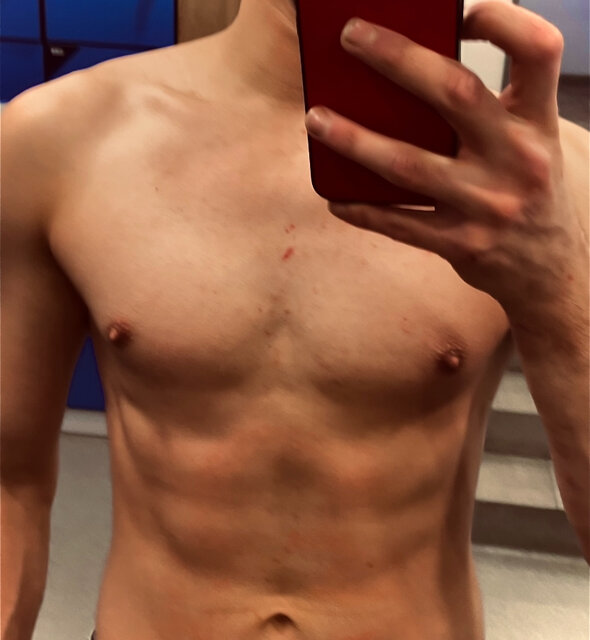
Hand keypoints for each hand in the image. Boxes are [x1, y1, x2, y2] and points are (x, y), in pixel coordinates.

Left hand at [304, 1, 586, 314]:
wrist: (553, 272)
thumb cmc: (533, 196)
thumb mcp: (531, 146)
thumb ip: (492, 114)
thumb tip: (416, 79)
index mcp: (540, 124)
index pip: (539, 50)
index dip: (503, 19)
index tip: (460, 14)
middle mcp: (519, 160)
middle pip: (456, 92)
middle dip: (397, 57)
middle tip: (350, 35)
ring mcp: (488, 206)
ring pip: (409, 165)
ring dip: (355, 140)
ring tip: (316, 120)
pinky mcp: (462, 245)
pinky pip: (400, 224)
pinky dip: (362, 209)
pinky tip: (335, 198)